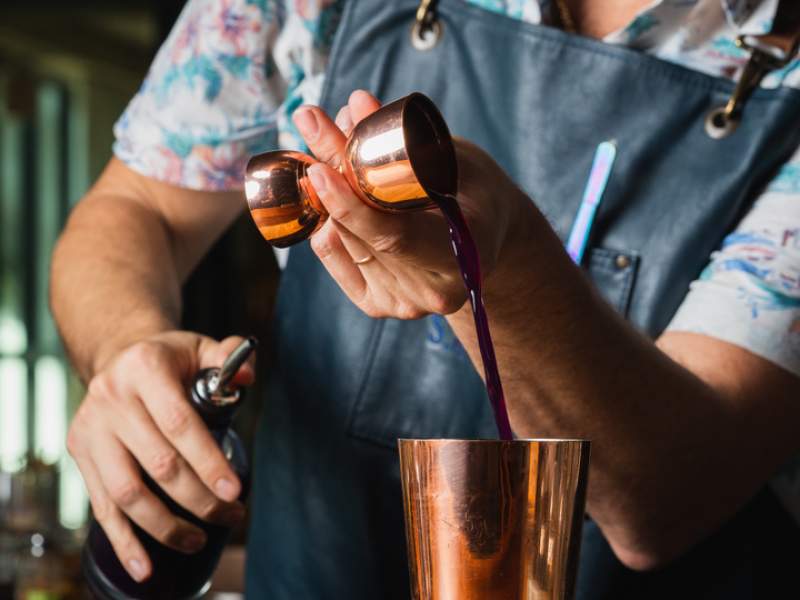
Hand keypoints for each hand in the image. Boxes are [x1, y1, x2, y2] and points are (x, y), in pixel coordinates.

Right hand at [66, 331, 253, 581]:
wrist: (120, 356)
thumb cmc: (172, 358)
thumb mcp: (202, 347)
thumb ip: (229, 357)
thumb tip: (245, 376)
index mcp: (144, 368)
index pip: (180, 424)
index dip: (208, 462)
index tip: (234, 491)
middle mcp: (111, 398)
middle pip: (157, 464)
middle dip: (198, 499)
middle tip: (231, 515)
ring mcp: (91, 429)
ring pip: (127, 493)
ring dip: (166, 526)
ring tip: (198, 540)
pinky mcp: (81, 454)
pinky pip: (101, 507)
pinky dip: (123, 542)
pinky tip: (145, 568)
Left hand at [292, 90, 532, 318]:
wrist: (487, 243)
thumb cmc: (479, 194)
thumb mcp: (457, 160)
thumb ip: (406, 140)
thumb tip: (353, 105)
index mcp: (463, 257)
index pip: (393, 236)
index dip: (351, 204)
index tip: (320, 168)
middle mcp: (432, 291)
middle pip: (361, 235)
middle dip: (332, 178)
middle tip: (314, 123)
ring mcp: (404, 304)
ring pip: (343, 243)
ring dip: (326, 195)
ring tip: (329, 150)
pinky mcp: (379, 306)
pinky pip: (335, 257)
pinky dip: (327, 222)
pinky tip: (334, 195)